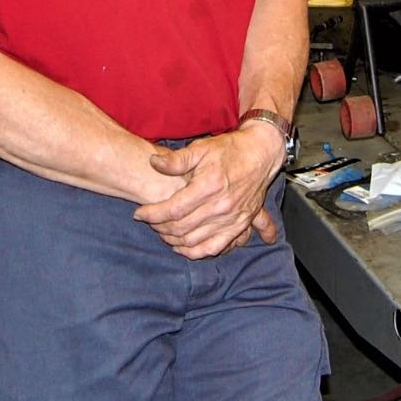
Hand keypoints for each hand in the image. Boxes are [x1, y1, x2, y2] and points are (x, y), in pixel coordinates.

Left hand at [132, 126, 283, 258]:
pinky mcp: (240, 226)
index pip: (173, 209)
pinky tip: (182, 247)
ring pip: (195, 241)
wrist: (261, 154)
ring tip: (162, 232)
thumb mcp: (201, 148)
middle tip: (149, 222)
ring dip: (174, 240)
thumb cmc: (230, 149)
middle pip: (181, 228)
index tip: (139, 214)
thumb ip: (176, 159)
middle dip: (160, 227)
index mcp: (209, 186)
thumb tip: (153, 163)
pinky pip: (215, 248)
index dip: (152, 214)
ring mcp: (232, 219)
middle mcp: (221, 206)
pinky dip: (196, 252)